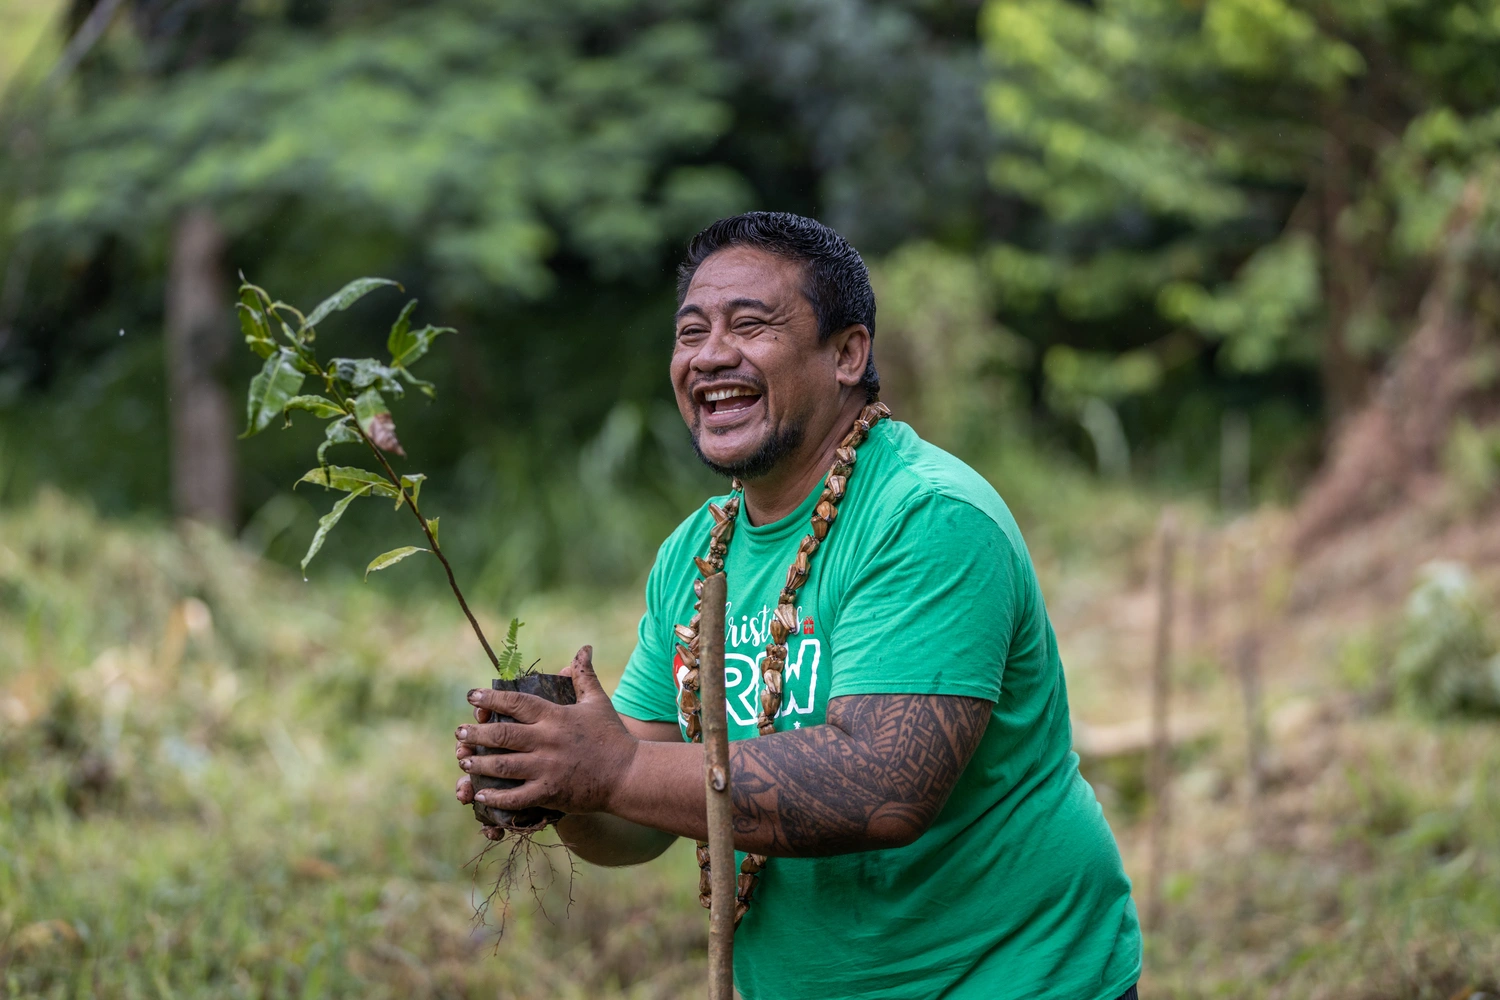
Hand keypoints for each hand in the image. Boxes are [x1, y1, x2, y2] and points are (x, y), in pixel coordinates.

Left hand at [454, 645, 637, 823]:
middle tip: (459, 732)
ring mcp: (547, 768)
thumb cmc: (612, 736)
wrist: (628, 774)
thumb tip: (584, 648)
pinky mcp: (550, 792)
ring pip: (503, 765)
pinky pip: (516, 796)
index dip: (491, 698)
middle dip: (476, 733)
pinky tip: (481, 794)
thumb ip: (584, 675)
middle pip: (502, 734)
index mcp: (555, 717)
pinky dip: (496, 796)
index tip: (471, 696)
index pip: (516, 703)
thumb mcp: (597, 702)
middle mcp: (547, 741)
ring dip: (479, 763)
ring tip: (463, 759)